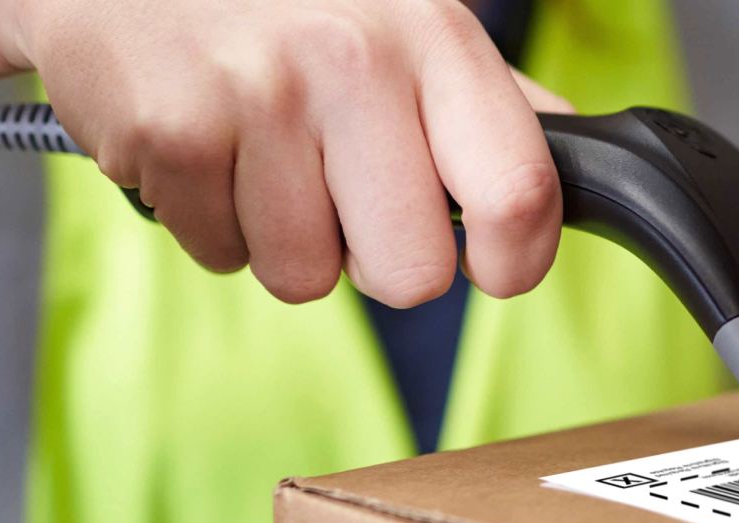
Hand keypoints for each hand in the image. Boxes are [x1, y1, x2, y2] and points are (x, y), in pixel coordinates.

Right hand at [10, 0, 576, 305]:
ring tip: (260, 154)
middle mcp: (352, 61)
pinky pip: (220, 256)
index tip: (495, 267)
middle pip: (412, 275)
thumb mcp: (402, 17)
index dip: (517, 261)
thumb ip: (485, 97)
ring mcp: (257, 97)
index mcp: (433, 35)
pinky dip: (210, 220)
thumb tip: (569, 163)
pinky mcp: (169, 133)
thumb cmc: (285, 4)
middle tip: (344, 197)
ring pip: (306, 278)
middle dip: (379, 260)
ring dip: (283, 238)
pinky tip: (206, 147)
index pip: (520, 192)